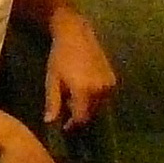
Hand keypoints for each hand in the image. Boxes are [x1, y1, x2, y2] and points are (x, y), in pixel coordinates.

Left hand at [43, 11, 116, 130]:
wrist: (76, 35)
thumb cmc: (59, 57)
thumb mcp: (52, 80)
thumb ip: (53, 102)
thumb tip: (50, 122)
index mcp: (84, 91)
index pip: (81, 117)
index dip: (72, 124)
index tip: (64, 127)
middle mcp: (100, 90)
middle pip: (90, 113)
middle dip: (78, 113)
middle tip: (65, 106)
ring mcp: (109, 84)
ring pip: (98, 105)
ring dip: (86, 105)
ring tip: (72, 93)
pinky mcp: (113, 79)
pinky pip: (104, 96)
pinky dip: (94, 97)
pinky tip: (83, 87)